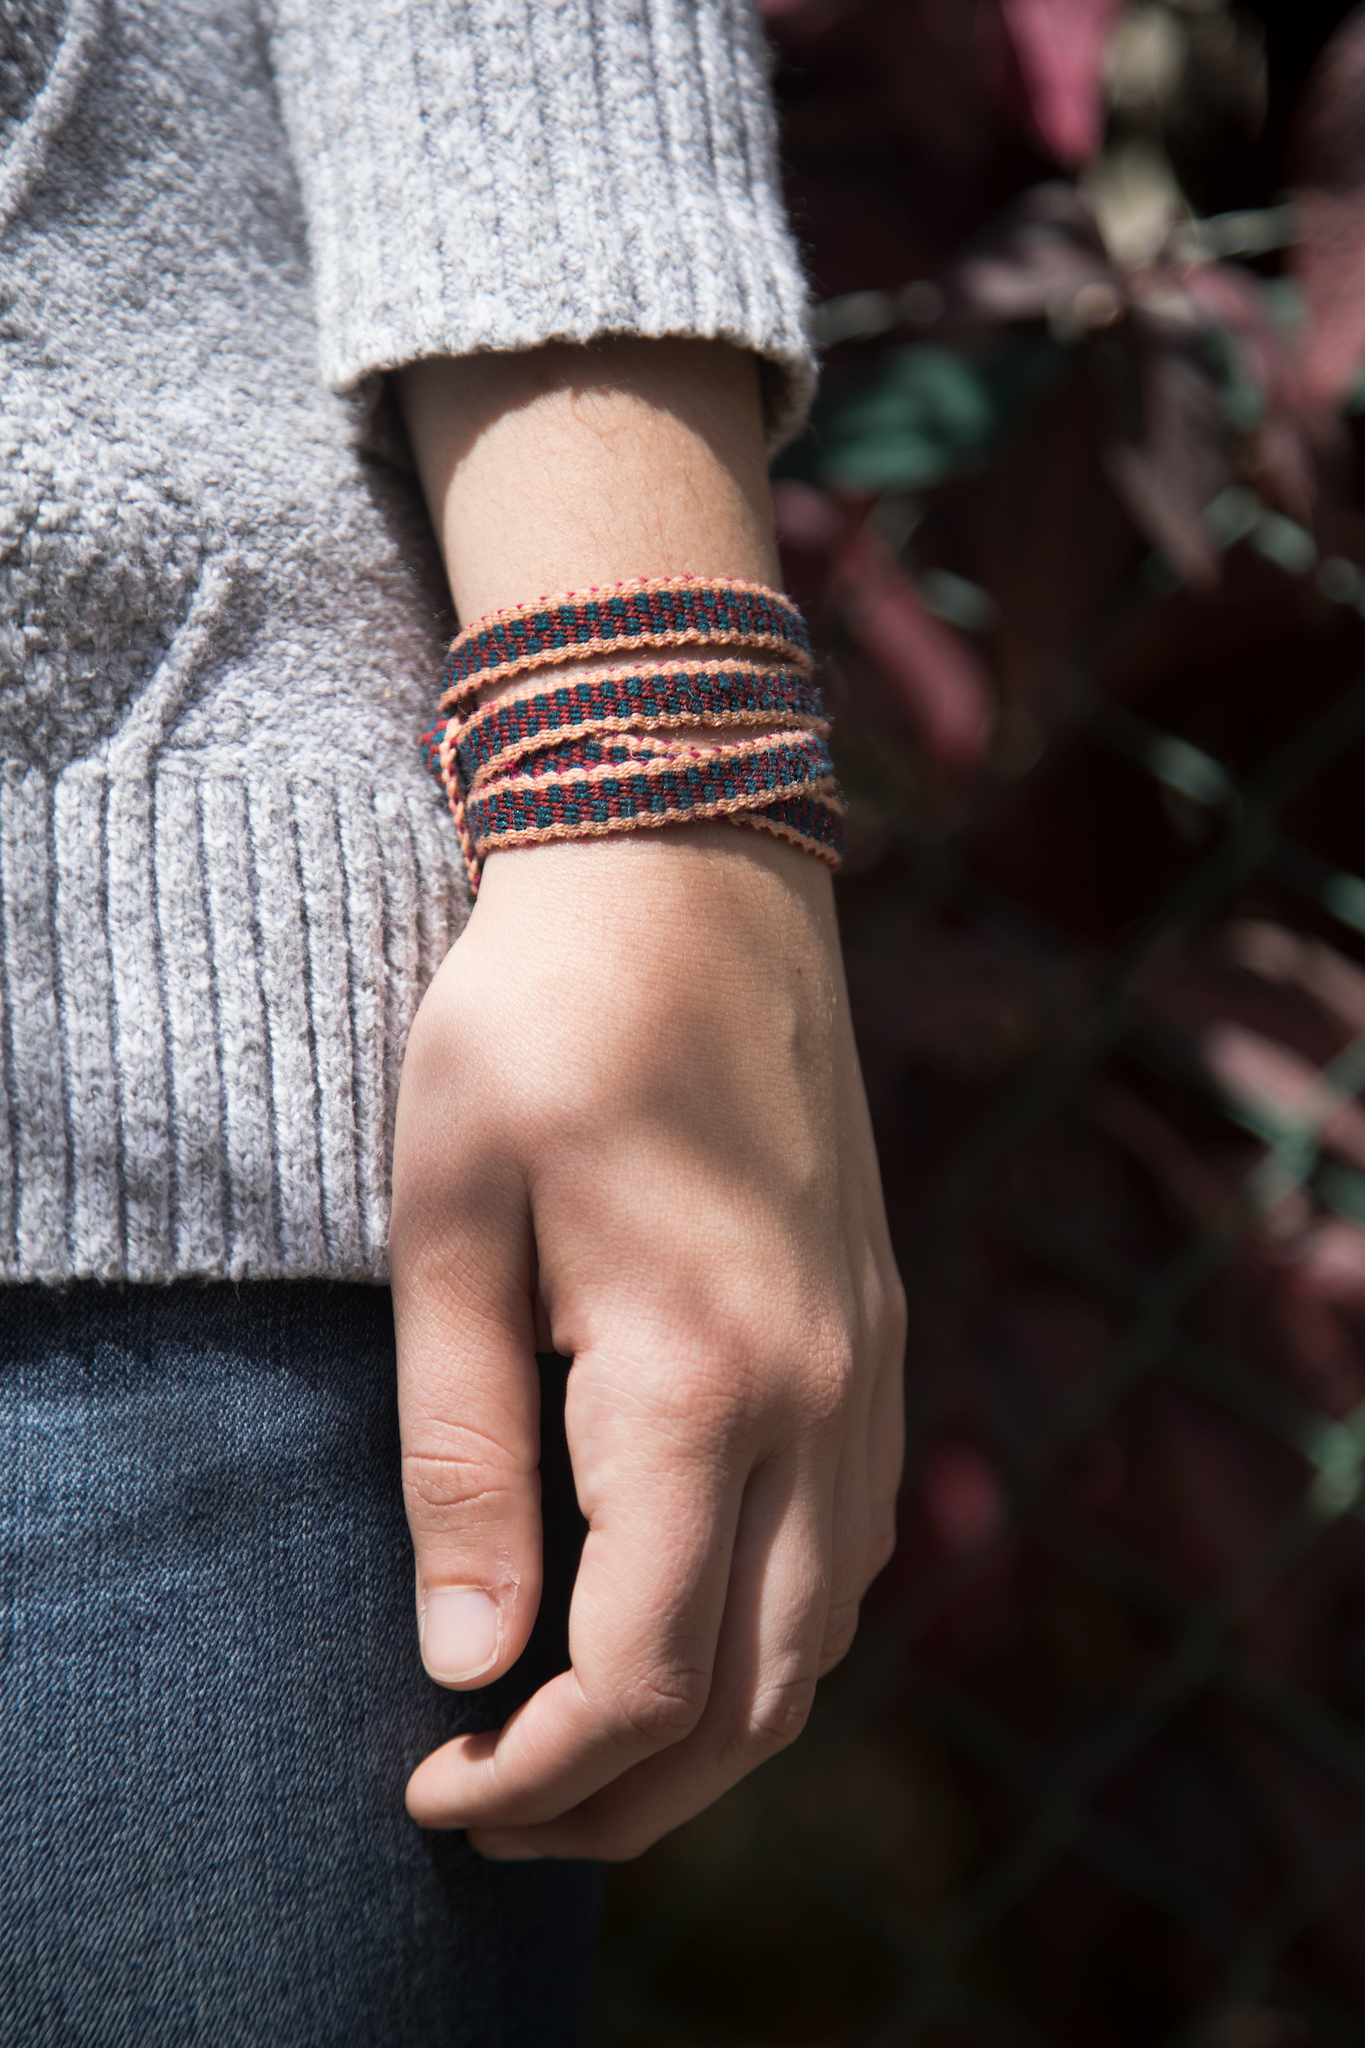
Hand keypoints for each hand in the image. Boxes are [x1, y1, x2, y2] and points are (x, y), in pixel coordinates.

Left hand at [388, 824, 904, 1860]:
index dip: (536, 1773)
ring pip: (826, 1635)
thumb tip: (468, 1661)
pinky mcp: (876, 1330)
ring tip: (582, 1739)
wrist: (688, 874)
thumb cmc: (537, 1025)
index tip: (432, 1791)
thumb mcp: (448, 1226)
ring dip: (712, 1726)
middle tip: (495, 1804)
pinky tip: (692, 1608)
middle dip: (624, 1795)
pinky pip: (853, 1543)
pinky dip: (777, 1630)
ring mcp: (867, 1366)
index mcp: (697, 1376)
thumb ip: (460, 1454)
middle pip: (757, 1694)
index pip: (641, 1670)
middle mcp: (818, 1397)